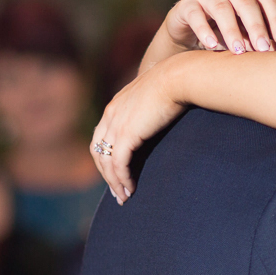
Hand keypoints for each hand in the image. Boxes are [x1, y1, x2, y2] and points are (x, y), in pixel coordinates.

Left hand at [91, 56, 193, 202]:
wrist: (177, 77)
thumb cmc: (174, 84)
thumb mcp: (154, 96)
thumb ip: (147, 107)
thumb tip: (157, 115)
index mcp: (114, 106)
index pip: (100, 137)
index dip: (105, 157)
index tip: (114, 173)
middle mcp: (110, 115)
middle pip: (98, 152)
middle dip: (105, 174)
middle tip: (117, 191)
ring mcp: (116, 125)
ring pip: (106, 162)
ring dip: (114, 182)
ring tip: (124, 197)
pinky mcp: (126, 135)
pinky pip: (118, 164)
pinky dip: (122, 179)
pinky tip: (130, 189)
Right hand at [161, 0, 275, 57]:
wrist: (189, 29)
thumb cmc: (225, 31)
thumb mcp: (245, 32)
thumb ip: (260, 38)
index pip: (268, 0)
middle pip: (246, 3)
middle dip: (257, 27)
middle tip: (264, 49)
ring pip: (222, 8)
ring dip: (232, 30)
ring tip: (238, 51)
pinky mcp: (187, 5)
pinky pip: (196, 16)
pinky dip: (205, 31)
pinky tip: (212, 46)